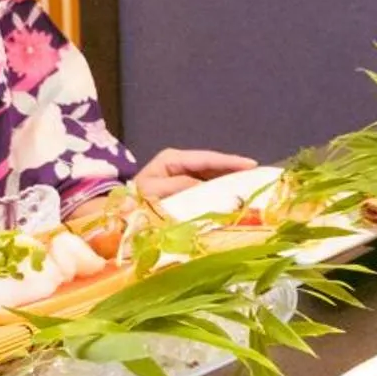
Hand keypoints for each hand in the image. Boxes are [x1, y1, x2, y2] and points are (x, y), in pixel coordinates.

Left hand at [132, 148, 256, 201]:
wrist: (118, 216)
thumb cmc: (132, 201)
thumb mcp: (153, 192)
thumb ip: (178, 186)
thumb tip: (203, 186)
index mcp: (172, 159)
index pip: (207, 158)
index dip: (229, 161)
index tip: (251, 165)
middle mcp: (180, 164)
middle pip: (213, 165)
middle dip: (234, 170)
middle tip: (258, 176)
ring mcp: (182, 176)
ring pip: (212, 176)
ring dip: (229, 180)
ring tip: (252, 185)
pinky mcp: (184, 190)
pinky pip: (206, 188)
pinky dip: (219, 191)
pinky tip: (234, 196)